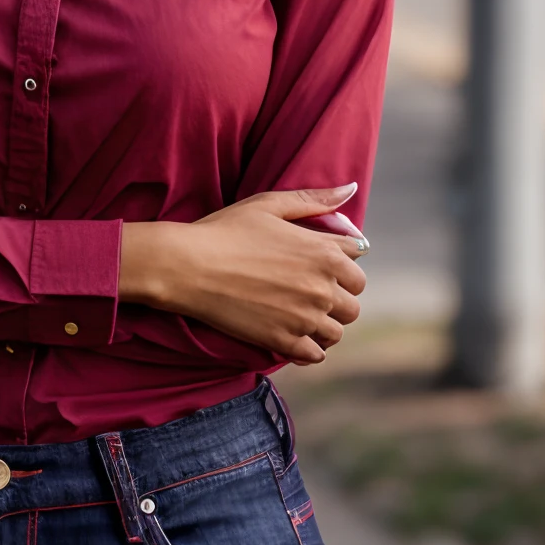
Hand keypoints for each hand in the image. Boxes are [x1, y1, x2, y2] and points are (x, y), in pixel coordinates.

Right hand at [118, 185, 368, 364]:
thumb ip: (314, 200)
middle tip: (309, 294)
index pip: (357, 266)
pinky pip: (315, 355)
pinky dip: (309, 349)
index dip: (339, 265)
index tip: (319, 267)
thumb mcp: (269, 205)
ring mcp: (304, 318)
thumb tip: (350, 189)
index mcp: (324, 253)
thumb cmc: (225, 230)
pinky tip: (293, 337)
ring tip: (300, 316)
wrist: (187, 266)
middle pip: (352, 305)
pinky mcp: (283, 341)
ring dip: (324, 326)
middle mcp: (322, 287)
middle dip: (336, 299)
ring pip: (336, 332)